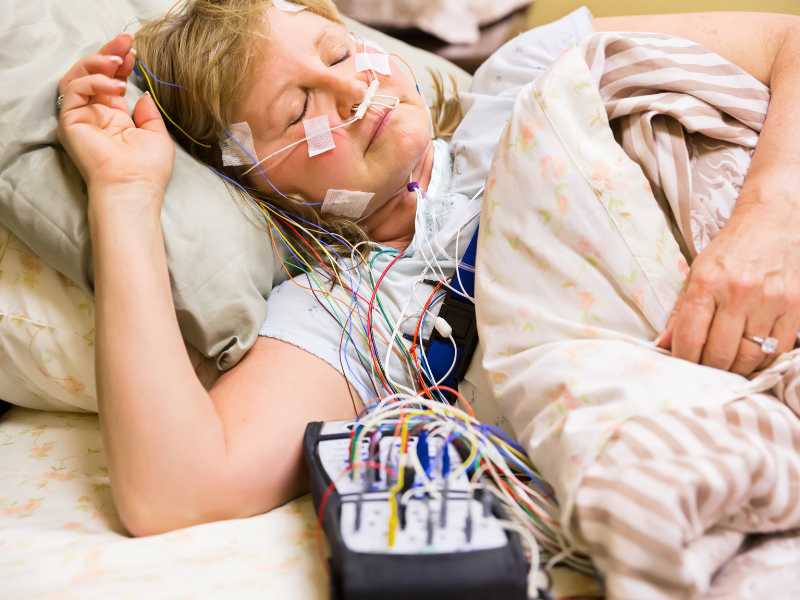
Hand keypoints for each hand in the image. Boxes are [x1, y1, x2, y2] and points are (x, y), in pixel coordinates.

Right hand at [56, 33, 174, 205]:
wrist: (133, 186)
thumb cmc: (148, 169)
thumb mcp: (156, 135)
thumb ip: (148, 114)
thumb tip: (144, 96)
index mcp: (115, 118)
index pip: (111, 82)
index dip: (120, 64)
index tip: (134, 52)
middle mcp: (96, 115)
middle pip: (93, 74)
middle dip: (108, 54)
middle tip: (125, 43)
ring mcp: (81, 117)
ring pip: (77, 77)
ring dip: (98, 63)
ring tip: (118, 63)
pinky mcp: (70, 121)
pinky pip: (73, 90)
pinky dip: (93, 81)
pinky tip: (115, 85)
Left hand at [657, 198, 799, 375]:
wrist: (775, 219)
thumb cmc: (731, 249)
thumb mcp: (697, 272)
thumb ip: (680, 311)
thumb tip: (663, 344)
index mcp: (706, 282)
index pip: (689, 337)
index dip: (683, 360)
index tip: (681, 367)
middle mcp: (738, 292)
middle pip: (719, 354)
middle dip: (708, 369)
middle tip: (704, 371)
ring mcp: (770, 300)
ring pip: (749, 357)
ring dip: (735, 369)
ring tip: (727, 366)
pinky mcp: (795, 306)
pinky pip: (777, 349)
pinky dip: (763, 361)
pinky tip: (752, 357)